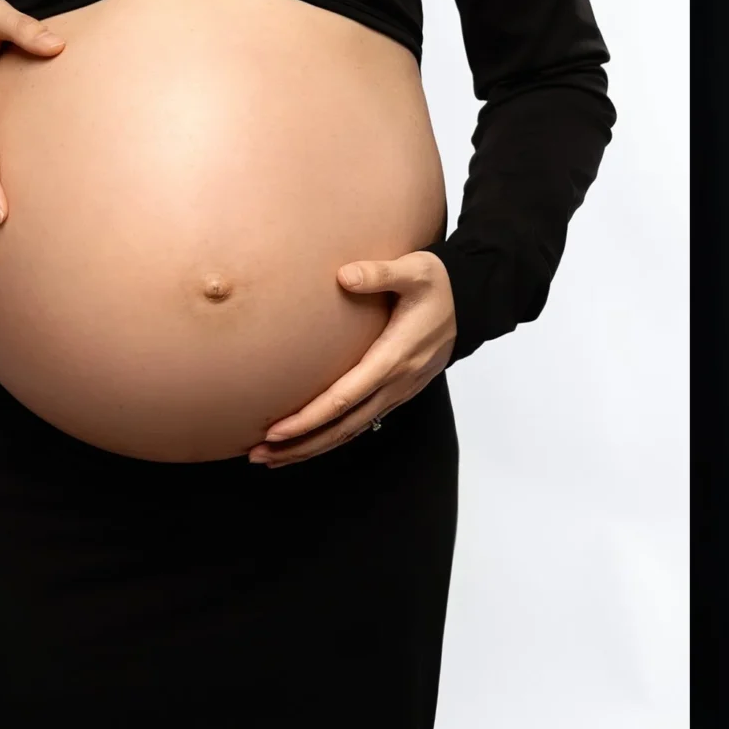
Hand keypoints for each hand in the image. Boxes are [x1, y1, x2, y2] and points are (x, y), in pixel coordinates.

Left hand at [249, 251, 457, 466]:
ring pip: (351, 431)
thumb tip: (344, 276)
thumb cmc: (438, 285)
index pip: (344, 398)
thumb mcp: (416, 270)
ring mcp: (398, 392)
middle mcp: (396, 383)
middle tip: (259, 455)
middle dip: (300, 445)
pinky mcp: (397, 393)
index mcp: (394, 358)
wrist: (470, 303)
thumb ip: (380, 273)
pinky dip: (331, 437)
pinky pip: (360, 423)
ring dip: (312, 447)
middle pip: (342, 427)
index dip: (309, 419)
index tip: (276, 432)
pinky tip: (307, 442)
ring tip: (272, 458)